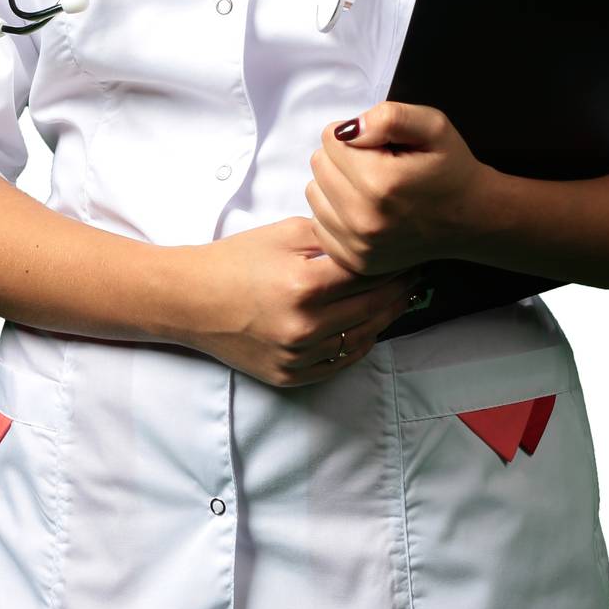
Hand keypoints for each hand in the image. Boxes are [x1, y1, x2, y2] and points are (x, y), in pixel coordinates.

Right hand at [178, 217, 426, 388]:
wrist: (192, 301)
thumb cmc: (237, 260)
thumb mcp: (285, 232)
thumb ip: (333, 237)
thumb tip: (374, 240)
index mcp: (304, 284)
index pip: (369, 274)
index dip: (395, 262)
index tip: (411, 252)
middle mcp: (304, 326)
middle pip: (373, 308)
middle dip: (399, 288)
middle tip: (415, 273)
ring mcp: (298, 356)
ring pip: (363, 338)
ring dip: (386, 317)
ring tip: (400, 296)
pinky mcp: (292, 376)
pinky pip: (340, 361)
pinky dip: (360, 342)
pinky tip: (370, 324)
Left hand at [305, 100, 487, 275]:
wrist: (470, 218)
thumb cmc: (450, 168)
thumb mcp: (432, 125)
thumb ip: (389, 117)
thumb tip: (347, 130)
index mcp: (380, 182)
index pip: (331, 138)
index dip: (357, 135)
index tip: (383, 147)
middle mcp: (364, 219)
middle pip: (319, 164)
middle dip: (344, 157)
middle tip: (379, 165)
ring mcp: (358, 245)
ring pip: (314, 193)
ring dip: (337, 184)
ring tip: (372, 187)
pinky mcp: (355, 261)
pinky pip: (319, 223)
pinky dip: (336, 212)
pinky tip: (366, 210)